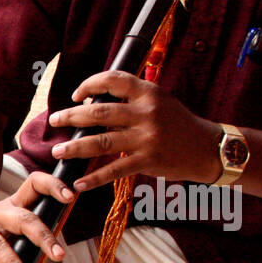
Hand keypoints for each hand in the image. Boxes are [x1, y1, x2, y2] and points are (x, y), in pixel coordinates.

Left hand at [48, 71, 222, 192]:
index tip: (75, 95)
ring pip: (101, 141)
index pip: (114, 79)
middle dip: (71, 117)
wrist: (207, 148)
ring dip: (75, 148)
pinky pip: (114, 170)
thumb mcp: (159, 103)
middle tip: (54, 121)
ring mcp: (147, 137)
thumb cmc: (178, 124)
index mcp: (149, 92)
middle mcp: (146, 112)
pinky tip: (79, 183)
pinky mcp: (148, 160)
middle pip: (100, 112)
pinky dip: (94, 178)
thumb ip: (131, 101)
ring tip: (58, 152)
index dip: (90, 84)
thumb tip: (94, 106)